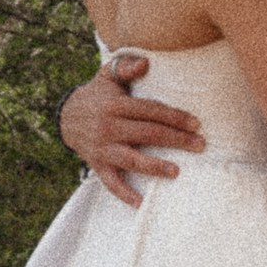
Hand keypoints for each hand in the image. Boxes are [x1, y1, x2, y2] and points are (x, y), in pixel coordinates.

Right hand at [59, 56, 204, 210]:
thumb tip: (146, 62)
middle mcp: (109, 127)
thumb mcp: (107, 76)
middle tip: (201, 145)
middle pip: (147, 134)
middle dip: (176, 140)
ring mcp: (103, 148)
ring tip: (176, 172)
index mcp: (115, 105)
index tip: (196, 123)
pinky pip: (111, 182)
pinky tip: (141, 203)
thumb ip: (126, 67)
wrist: (66, 117)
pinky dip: (125, 194)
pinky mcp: (97, 164)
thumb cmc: (97, 95)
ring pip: (131, 159)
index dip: (174, 117)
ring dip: (154, 167)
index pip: (150, 111)